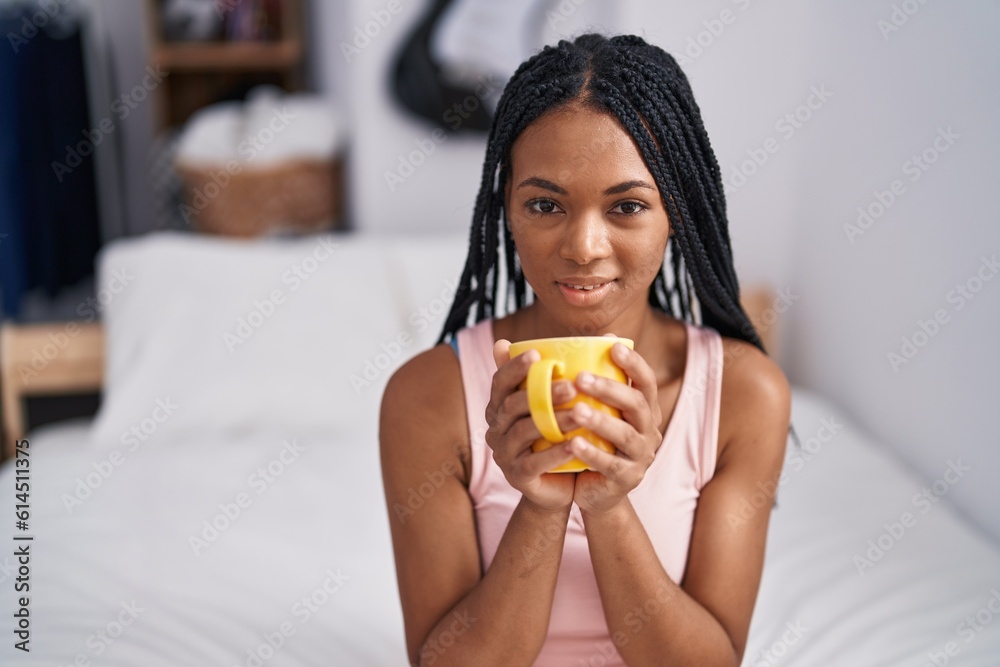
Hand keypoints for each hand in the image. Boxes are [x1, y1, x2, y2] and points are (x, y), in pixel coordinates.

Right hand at [485, 340, 578, 511]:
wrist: (557, 486)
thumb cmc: (557, 436)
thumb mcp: (554, 406)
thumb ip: (559, 376)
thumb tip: (586, 338)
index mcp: (500, 406)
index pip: (500, 381)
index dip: (514, 367)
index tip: (536, 353)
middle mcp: (496, 427)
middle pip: (513, 405)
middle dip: (542, 393)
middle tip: (572, 386)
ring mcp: (504, 453)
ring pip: (525, 431)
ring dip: (554, 420)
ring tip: (581, 413)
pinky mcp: (516, 476)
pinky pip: (534, 463)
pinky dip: (554, 453)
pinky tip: (575, 445)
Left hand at [567, 342, 663, 514]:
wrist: (593, 489)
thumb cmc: (592, 439)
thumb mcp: (595, 410)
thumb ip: (590, 380)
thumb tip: (584, 339)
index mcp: (643, 409)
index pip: (646, 381)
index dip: (634, 363)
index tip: (614, 346)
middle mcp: (648, 430)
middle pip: (637, 405)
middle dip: (610, 389)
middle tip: (581, 377)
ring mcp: (641, 456)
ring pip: (626, 435)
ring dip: (601, 421)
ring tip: (576, 411)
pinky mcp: (627, 479)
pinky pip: (611, 465)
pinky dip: (593, 454)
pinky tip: (573, 444)